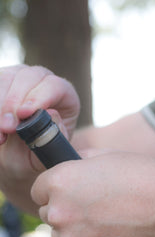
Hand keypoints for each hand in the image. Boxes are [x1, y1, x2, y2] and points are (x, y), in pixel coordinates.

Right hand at [0, 64, 79, 212]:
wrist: (18, 156)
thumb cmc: (38, 153)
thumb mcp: (49, 152)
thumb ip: (54, 137)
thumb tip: (52, 114)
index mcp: (64, 95)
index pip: (54, 86)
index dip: (39, 97)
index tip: (25, 114)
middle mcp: (42, 81)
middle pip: (27, 78)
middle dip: (13, 103)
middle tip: (7, 128)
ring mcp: (19, 78)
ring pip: (6, 79)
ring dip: (0, 107)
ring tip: (0, 133)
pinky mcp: (2, 81)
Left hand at [31, 150, 154, 236]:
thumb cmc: (146, 179)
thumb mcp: (111, 156)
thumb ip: (82, 161)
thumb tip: (73, 165)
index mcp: (59, 181)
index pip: (39, 190)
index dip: (57, 190)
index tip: (74, 194)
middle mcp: (58, 212)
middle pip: (49, 215)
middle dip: (67, 212)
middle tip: (95, 210)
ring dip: (76, 234)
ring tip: (105, 227)